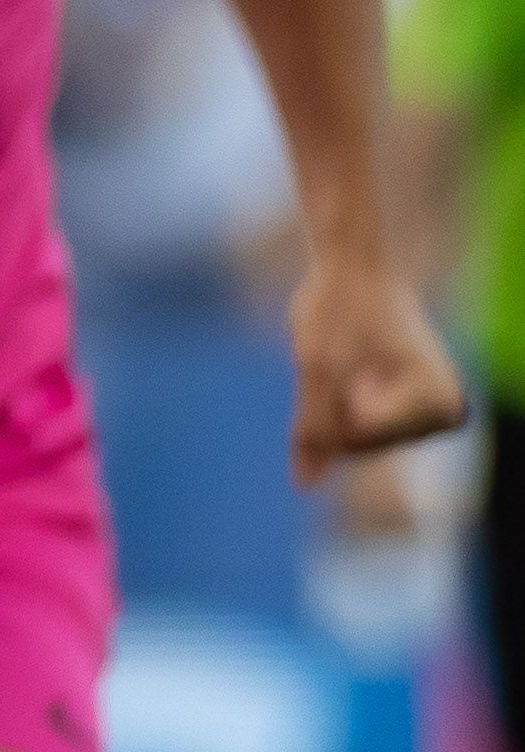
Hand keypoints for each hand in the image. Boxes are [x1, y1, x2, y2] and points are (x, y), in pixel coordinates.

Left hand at [287, 255, 465, 489]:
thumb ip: (312, 429)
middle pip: (361, 445)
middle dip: (333, 406)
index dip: (332, 399)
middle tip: (348, 355)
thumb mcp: (317, 368)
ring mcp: (430, 413)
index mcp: (437, 402)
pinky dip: (341, 402)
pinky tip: (356, 370)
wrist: (354, 266)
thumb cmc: (337, 307)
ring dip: (335, 404)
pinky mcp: (411, 409)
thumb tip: (305, 484)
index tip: (353, 357)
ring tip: (353, 360)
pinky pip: (359, 427)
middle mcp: (446, 413)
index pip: (358, 438)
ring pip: (357, 440)